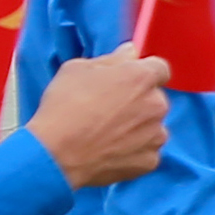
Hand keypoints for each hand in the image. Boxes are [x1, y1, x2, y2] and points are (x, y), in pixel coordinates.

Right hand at [27, 52, 173, 186]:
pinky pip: (146, 152)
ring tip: (107, 134)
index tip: (128, 81)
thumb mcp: (78, 69)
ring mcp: (155, 135)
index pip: (159, 69)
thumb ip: (112, 59)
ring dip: (137, 127)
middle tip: (109, 110)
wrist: (55, 154)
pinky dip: (133, 152)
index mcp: (142, 77)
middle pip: (155, 99)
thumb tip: (130, 52)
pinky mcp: (149, 162)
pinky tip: (110, 151)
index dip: (143, 74)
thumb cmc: (64, 107)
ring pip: (152, 127)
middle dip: (138, 101)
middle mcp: (157, 105)